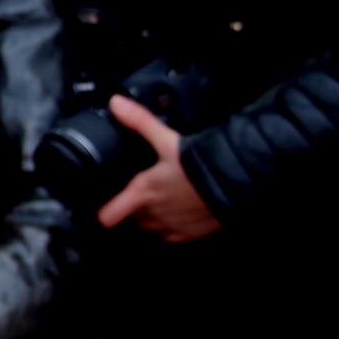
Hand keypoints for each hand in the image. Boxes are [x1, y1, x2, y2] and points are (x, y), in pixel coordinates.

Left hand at [96, 96, 221, 242]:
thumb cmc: (199, 164)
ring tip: (164, 197)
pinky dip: (174, 225)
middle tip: (142, 190)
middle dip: (134, 206)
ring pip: (152, 226)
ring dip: (153, 215)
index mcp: (142, 192)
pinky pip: (174, 234)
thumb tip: (116, 104)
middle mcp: (154, 213)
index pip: (108, 215)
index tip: (105, 202)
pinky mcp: (191, 233)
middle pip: (132, 217)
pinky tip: (181, 209)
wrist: (234, 182)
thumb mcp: (166, 139)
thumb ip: (139, 121)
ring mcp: (173, 225)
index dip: (104, 210)